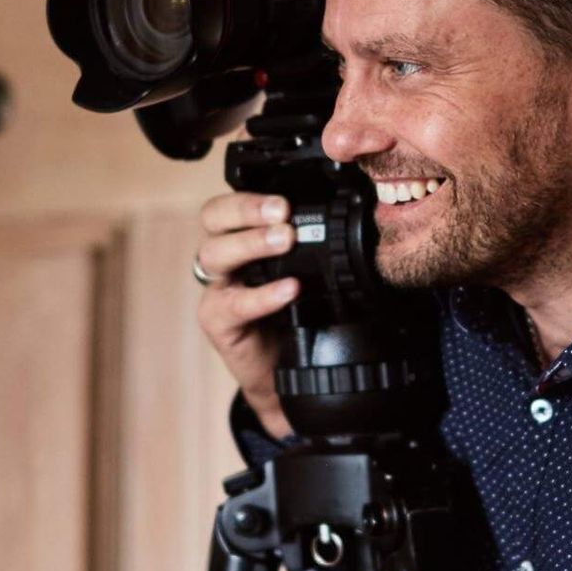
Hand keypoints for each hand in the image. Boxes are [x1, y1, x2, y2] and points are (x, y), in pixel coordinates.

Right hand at [194, 191, 301, 438]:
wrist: (283, 373)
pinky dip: (262, 295)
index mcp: (241, 238)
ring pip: (215, 253)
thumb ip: (318, 248)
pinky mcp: (217, 320)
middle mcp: (224, 258)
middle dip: (247, 209)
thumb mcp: (309, 276)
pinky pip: (233, 304)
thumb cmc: (296, 316)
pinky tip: (289, 289)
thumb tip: (358, 219)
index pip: (232, 205)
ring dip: (252, 242)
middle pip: (213, 218)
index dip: (250, 197)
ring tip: (286, 241)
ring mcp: (217, 288)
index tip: (285, 200)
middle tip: (283, 212)